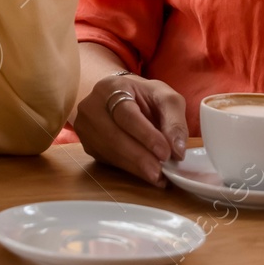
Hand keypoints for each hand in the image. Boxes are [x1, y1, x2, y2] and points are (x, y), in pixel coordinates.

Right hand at [72, 73, 187, 186]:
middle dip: (141, 157)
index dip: (146, 135)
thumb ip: (174, 121)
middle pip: (114, 137)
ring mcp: (86, 127)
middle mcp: (92, 106)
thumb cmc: (144, 96)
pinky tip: (146, 173)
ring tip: (158, 176)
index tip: (165, 153)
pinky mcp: (88, 145)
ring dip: (136, 167)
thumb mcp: (165, 98)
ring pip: (110, 152)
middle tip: (161, 172)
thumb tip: (177, 151)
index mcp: (111, 88)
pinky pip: (108, 160)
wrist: (120, 97)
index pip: (126, 114)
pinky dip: (129, 169)